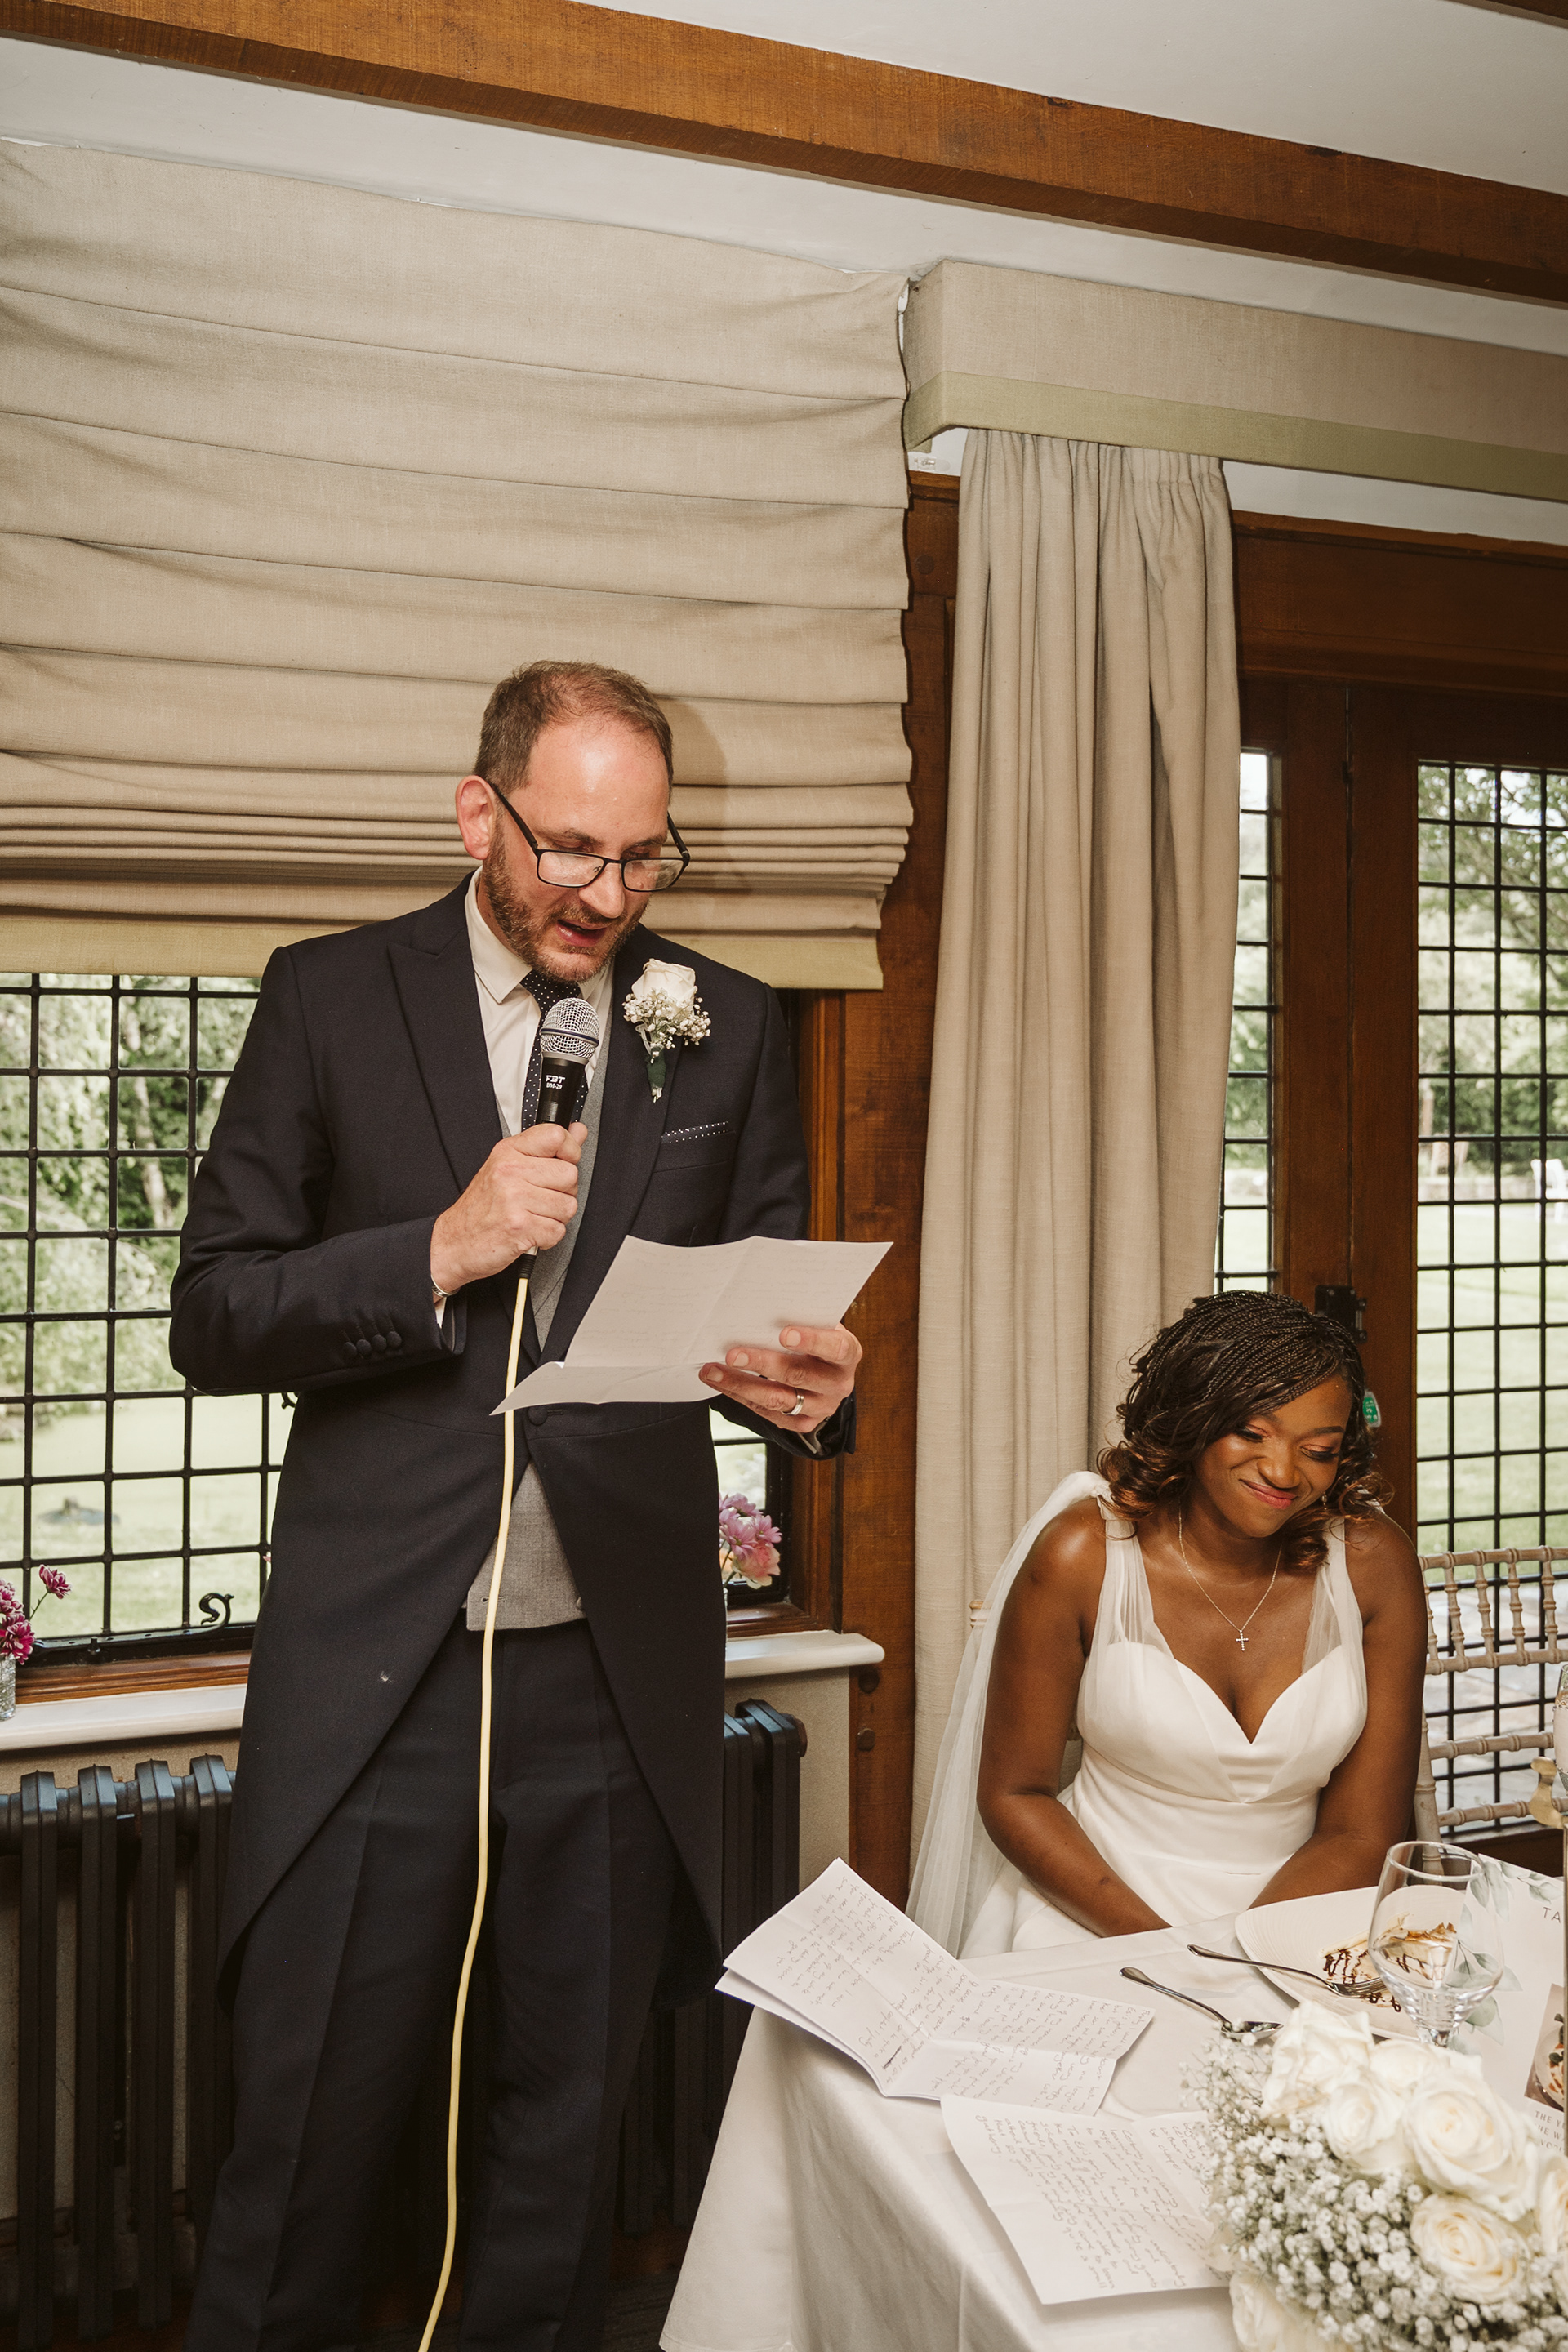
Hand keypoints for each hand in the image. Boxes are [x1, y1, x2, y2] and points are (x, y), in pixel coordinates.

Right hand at [430, 1122, 585, 1292]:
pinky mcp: (519, 1226)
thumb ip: (545, 1148)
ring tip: (533, 1216)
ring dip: (555, 1218)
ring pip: (568, 1206)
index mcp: (509, 1152)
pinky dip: (547, 1238)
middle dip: (563, 1193)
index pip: (556, 1136)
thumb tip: (578, 1130)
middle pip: (570, 1175)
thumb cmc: (481, 1207)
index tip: (562, 1162)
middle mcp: (511, 1171)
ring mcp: (514, 1198)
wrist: (453, 1242)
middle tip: (540, 1199)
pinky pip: (558, 1231)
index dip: (570, 1151)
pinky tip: (530, 1231)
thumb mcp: (507, 1167)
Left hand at [699, 1322, 860, 1436]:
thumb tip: (758, 1307)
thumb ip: (800, 1317)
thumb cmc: (818, 1339)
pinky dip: (740, 1396)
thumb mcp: (818, 1324)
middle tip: (732, 1354)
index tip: (784, 1333)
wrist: (828, 1370)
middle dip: (761, 1363)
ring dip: (740, 1384)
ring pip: (778, 1399)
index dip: (812, 1341)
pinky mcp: (802, 1424)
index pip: (835, 1348)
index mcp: (848, 1354)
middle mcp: (839, 1384)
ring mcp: (821, 1408)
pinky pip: (767, 1412)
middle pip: (799, 1375)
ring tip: (713, 1371)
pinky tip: (722, 1382)